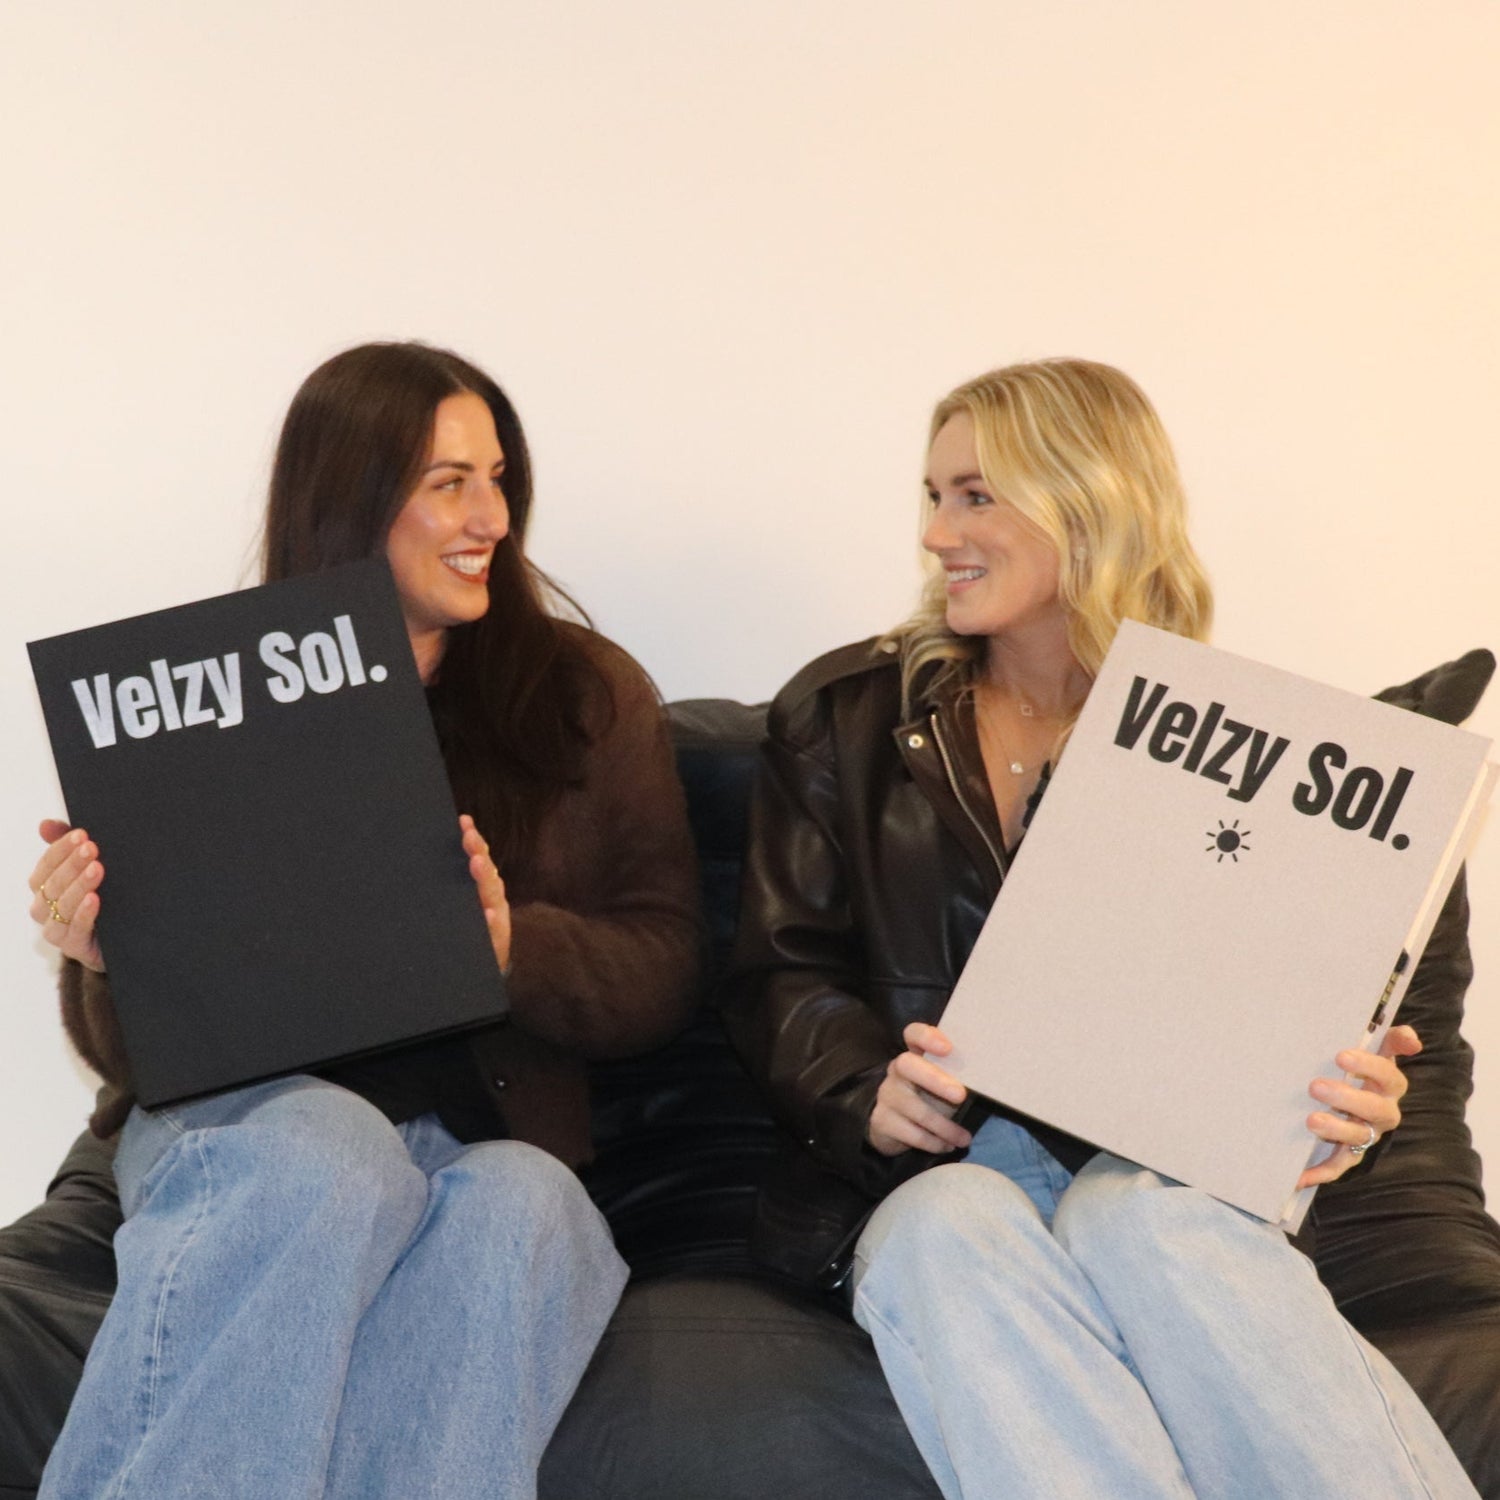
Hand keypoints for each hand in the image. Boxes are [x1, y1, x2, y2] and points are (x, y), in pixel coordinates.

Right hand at [27, 820, 105, 972]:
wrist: (122, 940)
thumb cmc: (102, 900)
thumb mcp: (89, 870)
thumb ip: (70, 848)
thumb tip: (45, 824)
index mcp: (45, 889)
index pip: (45, 866)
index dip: (60, 850)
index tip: (81, 834)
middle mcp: (46, 909)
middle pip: (52, 885)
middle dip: (72, 864)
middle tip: (91, 848)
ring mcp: (58, 930)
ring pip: (61, 907)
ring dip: (79, 885)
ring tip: (97, 869)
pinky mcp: (75, 947)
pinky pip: (75, 930)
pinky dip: (84, 913)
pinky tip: (94, 899)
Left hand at [460, 814, 511, 974]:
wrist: (478, 973)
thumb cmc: (466, 934)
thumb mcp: (458, 908)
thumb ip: (454, 886)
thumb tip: (443, 857)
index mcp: (481, 888)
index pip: (478, 858)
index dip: (473, 840)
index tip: (463, 822)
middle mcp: (491, 900)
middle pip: (486, 872)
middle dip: (478, 853)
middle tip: (468, 837)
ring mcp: (496, 921)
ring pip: (493, 896)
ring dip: (485, 879)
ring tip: (476, 863)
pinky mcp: (495, 943)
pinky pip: (494, 932)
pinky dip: (491, 922)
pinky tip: (487, 915)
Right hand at [867, 1022, 973, 1157]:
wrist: (894, 1127)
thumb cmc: (928, 1099)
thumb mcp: (943, 1084)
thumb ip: (957, 1076)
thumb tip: (991, 1077)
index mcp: (914, 1055)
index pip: (913, 1034)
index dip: (928, 1037)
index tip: (948, 1048)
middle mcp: (896, 1071)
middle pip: (907, 1065)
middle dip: (935, 1080)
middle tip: (961, 1095)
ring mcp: (887, 1095)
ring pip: (914, 1108)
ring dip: (944, 1126)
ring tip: (964, 1139)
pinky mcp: (882, 1121)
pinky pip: (911, 1133)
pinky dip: (934, 1142)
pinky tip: (948, 1146)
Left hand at [1296, 1025, 1420, 1188]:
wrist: (1345, 1095)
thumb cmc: (1357, 1068)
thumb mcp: (1373, 1050)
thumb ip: (1390, 1040)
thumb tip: (1409, 1038)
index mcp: (1388, 1085)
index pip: (1389, 1075)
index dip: (1368, 1066)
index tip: (1341, 1055)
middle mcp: (1382, 1112)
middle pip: (1375, 1109)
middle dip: (1347, 1098)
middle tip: (1315, 1086)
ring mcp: (1366, 1135)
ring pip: (1358, 1138)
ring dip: (1336, 1130)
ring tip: (1311, 1121)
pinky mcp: (1348, 1155)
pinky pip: (1337, 1167)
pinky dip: (1320, 1173)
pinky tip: (1299, 1177)